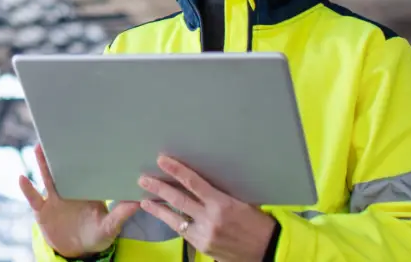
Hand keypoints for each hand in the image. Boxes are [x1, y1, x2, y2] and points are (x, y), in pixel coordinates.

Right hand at [19, 144, 139, 256]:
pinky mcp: (42, 210)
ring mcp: (53, 199)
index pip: (85, 170)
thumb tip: (138, 201)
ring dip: (42, 163)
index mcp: (86, 190)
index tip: (86, 139)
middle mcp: (69, 191)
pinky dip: (27, 188)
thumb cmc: (97, 236)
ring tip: (38, 147)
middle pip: (63, 169)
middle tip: (57, 134)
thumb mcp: (110, 226)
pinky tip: (22, 178)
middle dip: (60, 153)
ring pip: (47, 178)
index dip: (84, 156)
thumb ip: (121, 214)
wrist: (77, 251)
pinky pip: (33, 198)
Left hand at [138, 155, 276, 261]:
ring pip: (175, 219)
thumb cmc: (257, 222)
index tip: (162, 160)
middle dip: (158, 188)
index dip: (176, 170)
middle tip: (143, 179)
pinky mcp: (202, 247)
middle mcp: (210, 219)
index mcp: (222, 204)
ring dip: (158, 209)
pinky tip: (163, 216)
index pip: (194, 183)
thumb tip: (200, 182)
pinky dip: (172, 222)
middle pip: (178, 199)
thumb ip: (220, 194)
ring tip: (144, 200)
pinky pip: (183, 232)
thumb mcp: (242, 202)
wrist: (267, 249)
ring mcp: (204, 235)